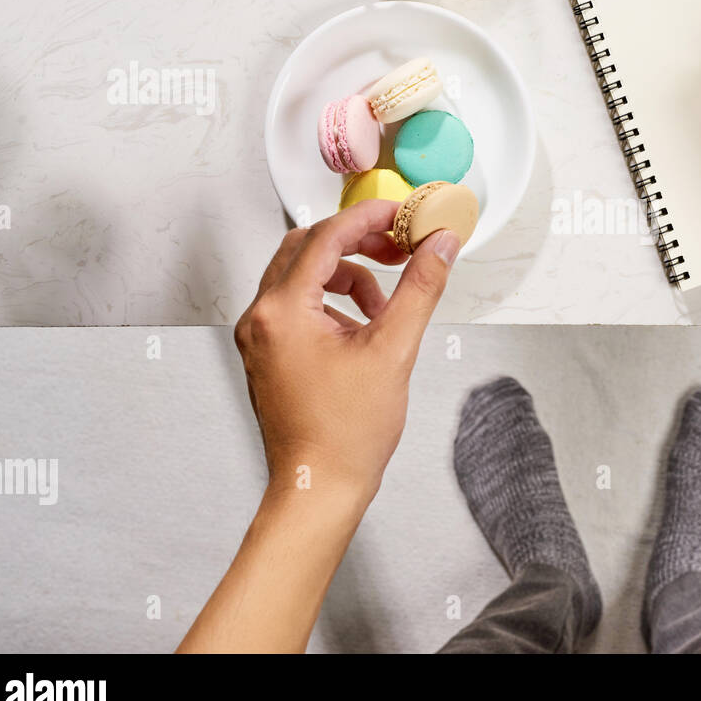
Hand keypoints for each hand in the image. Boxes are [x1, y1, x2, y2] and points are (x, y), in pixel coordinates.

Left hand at [233, 199, 457, 504]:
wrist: (320, 487)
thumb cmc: (345, 435)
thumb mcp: (394, 350)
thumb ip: (420, 287)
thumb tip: (439, 246)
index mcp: (282, 311)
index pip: (325, 236)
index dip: (369, 217)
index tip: (402, 214)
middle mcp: (261, 318)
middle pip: (306, 248)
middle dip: (356, 241)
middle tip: (398, 245)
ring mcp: (260, 338)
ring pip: (301, 276)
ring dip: (347, 274)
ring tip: (384, 301)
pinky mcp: (269, 355)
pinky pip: (298, 306)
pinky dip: (333, 301)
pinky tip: (364, 326)